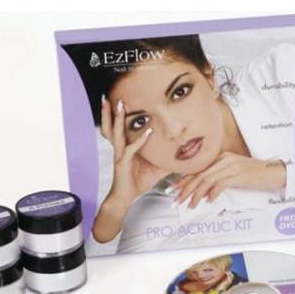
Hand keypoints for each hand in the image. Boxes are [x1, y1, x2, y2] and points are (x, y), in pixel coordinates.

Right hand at [92, 98, 168, 242]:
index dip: (120, 115)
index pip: (121, 127)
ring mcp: (120, 154)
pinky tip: (148, 132)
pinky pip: (131, 149)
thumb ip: (167, 159)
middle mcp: (120, 148)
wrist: (125, 197)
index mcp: (126, 146)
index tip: (123, 99)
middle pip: (112, 126)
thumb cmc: (137, 182)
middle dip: (111, 111)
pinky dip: (140, 140)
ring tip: (119, 106)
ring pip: (116, 133)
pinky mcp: (122, 163)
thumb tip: (183, 154)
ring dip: (117, 119)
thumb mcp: (156, 167)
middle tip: (112, 96)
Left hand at [171, 152, 286, 207]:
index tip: (174, 189)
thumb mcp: (234, 174)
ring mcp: (231, 166)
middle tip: (177, 200)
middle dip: (185, 189)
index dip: (184, 180)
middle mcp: (224, 160)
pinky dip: (213, 193)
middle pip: (199, 174)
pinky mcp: (239, 174)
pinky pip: (220, 184)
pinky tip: (209, 201)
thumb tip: (204, 192)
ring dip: (196, 194)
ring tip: (190, 205)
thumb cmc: (255, 175)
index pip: (198, 169)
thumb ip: (219, 179)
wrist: (274, 172)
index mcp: (221, 158)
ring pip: (207, 180)